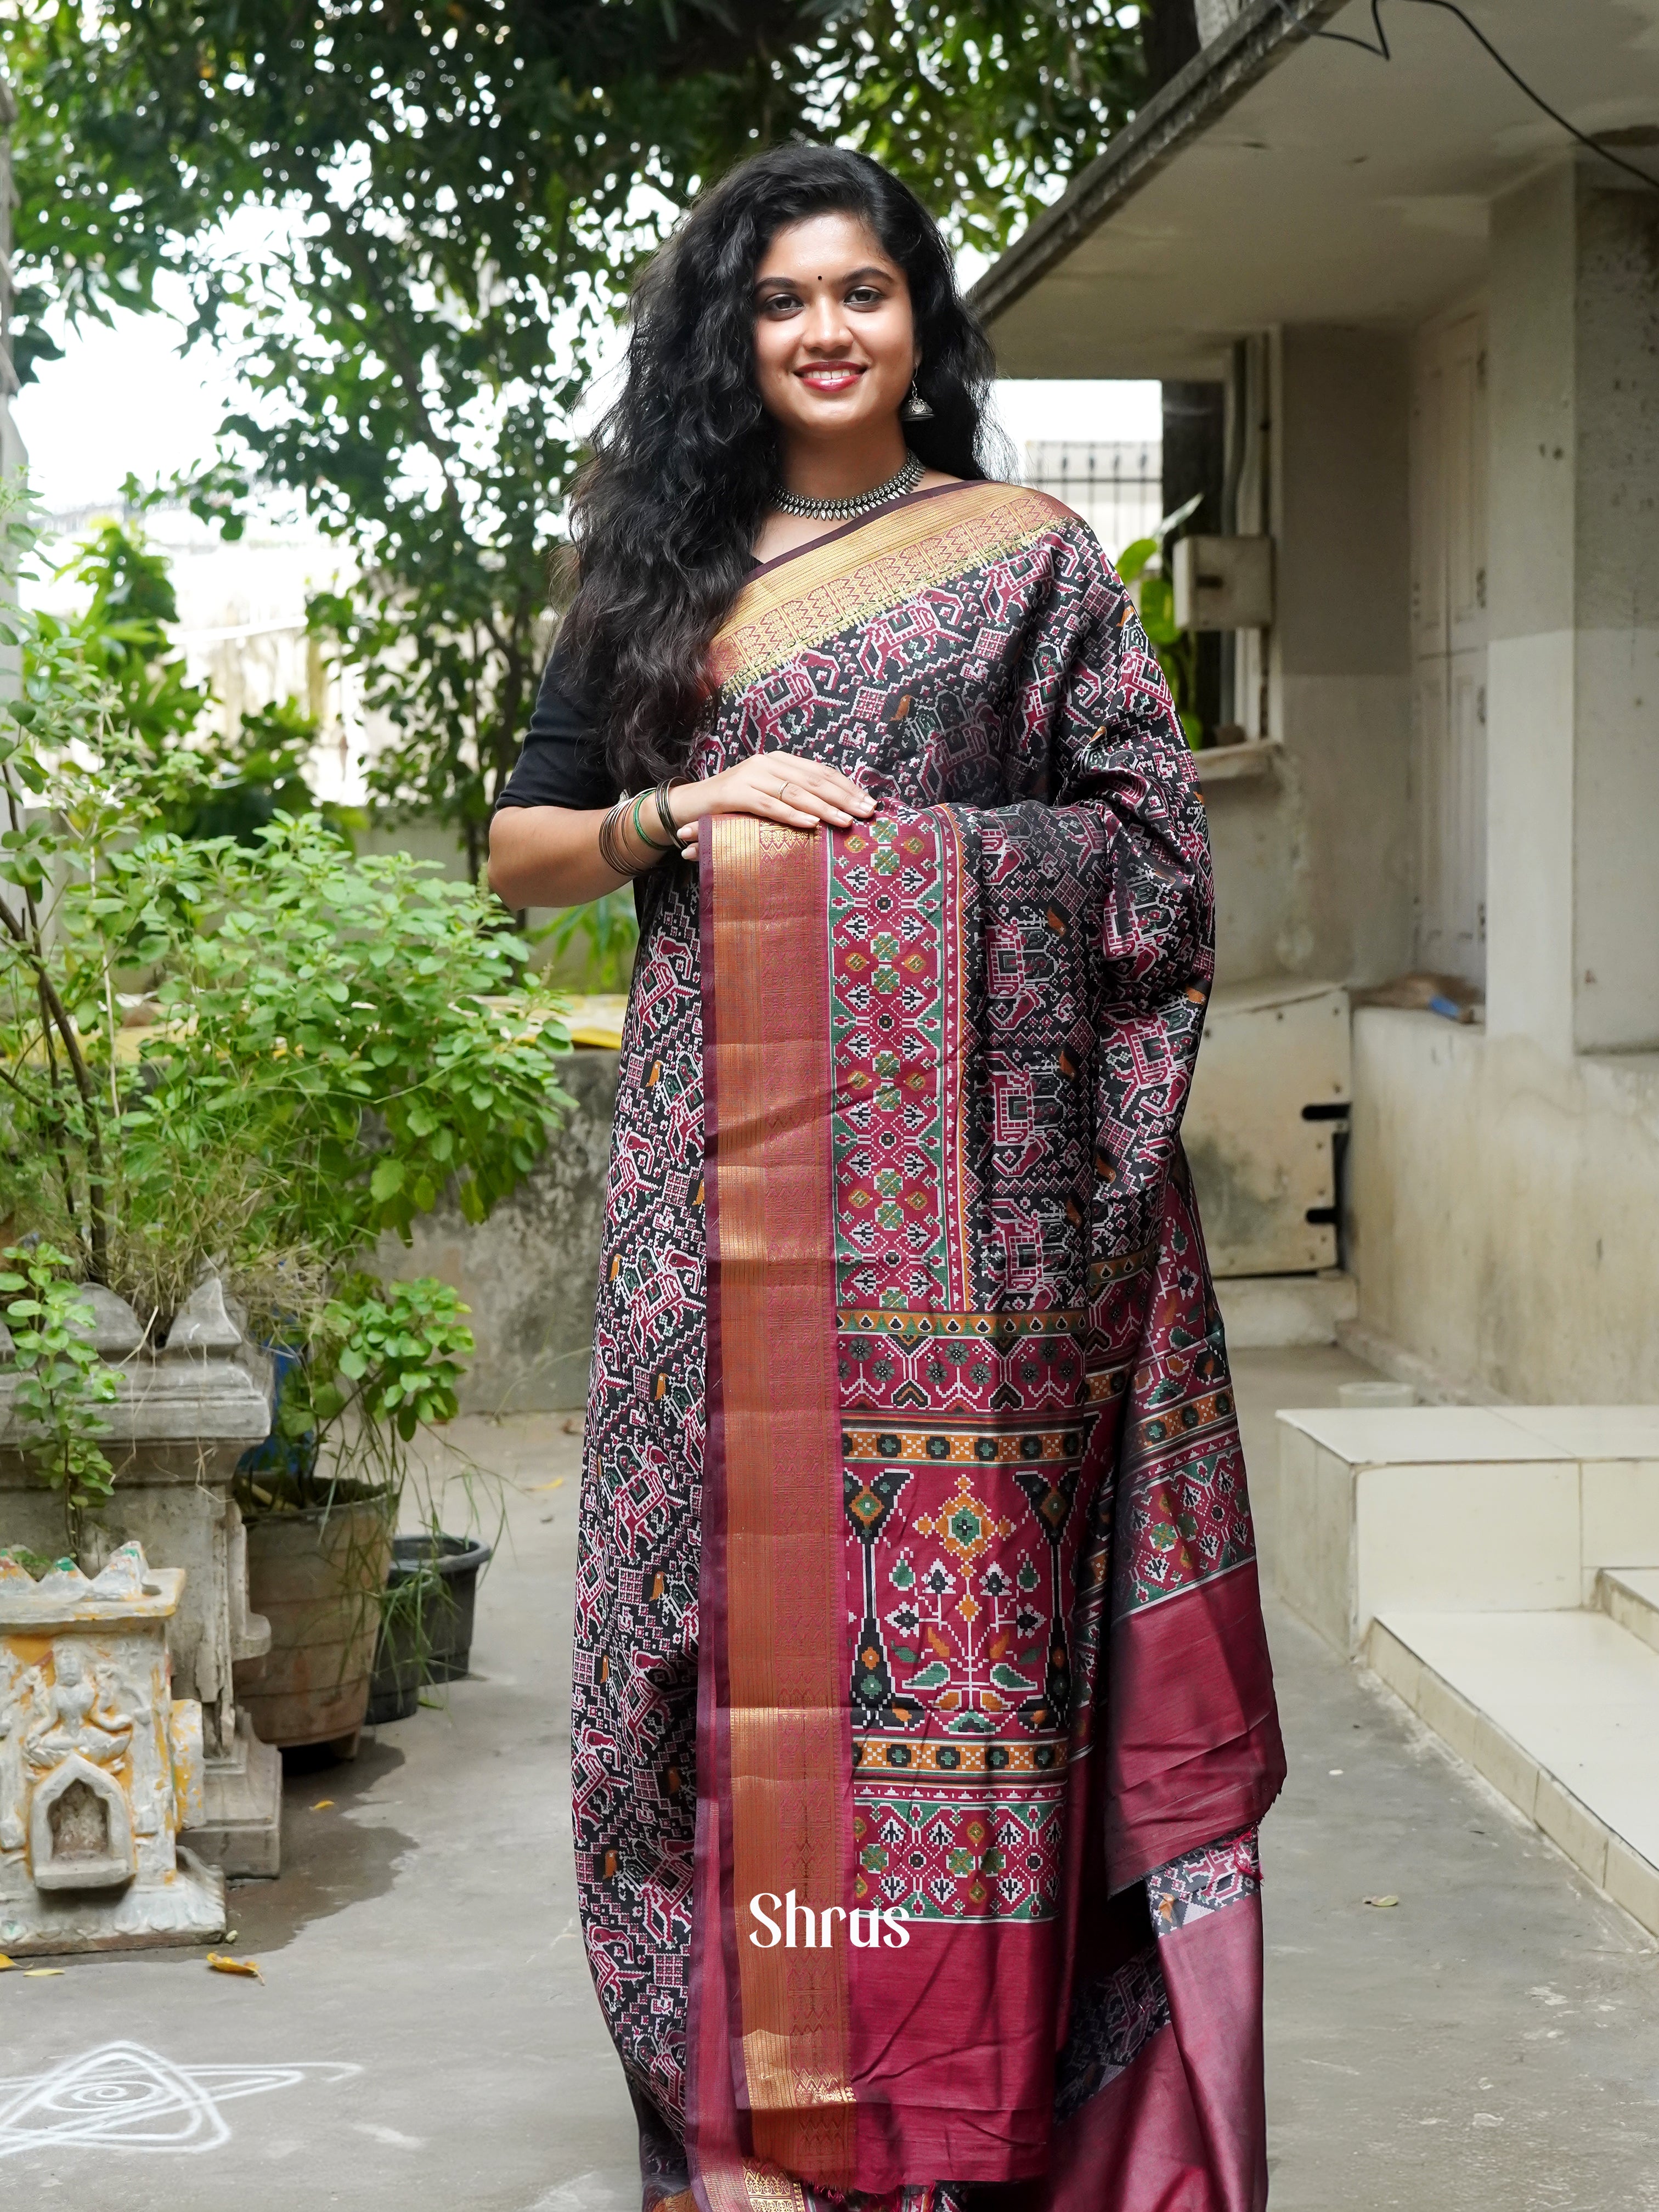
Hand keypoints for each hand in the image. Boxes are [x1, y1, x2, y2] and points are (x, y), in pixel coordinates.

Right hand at [671, 751, 874, 863]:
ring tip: (845, 820)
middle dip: (843, 797)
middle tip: (865, 812)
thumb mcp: (768, 796)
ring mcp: (750, 776)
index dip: (847, 786)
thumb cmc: (734, 805)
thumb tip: (833, 810)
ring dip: (824, 807)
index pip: (821, 771)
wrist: (689, 805)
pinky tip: (811, 824)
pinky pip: (769, 805)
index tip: (869, 803)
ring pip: (795, 792)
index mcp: (779, 761)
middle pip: (813, 779)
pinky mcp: (735, 794)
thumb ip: (794, 797)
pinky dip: (792, 815)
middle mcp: (767, 763)